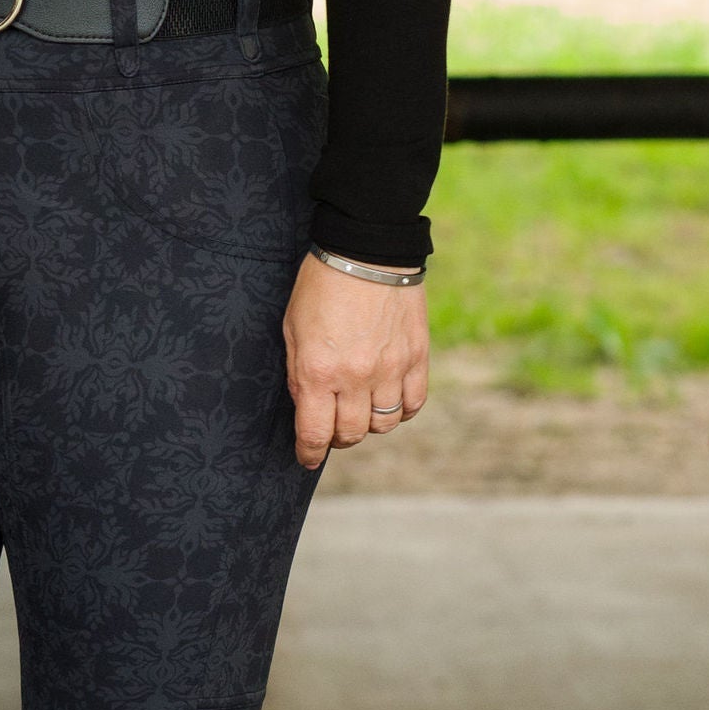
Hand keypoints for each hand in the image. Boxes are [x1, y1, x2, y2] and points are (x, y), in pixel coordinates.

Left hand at [281, 252, 428, 469]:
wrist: (366, 251)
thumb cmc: (320, 286)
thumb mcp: (292, 328)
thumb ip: (298, 371)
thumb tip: (306, 404)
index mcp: (317, 372)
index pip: (315, 433)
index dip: (309, 452)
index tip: (306, 457)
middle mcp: (355, 378)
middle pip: (350, 434)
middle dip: (336, 438)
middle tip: (330, 429)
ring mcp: (390, 370)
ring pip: (383, 424)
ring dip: (368, 425)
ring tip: (358, 412)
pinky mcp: (416, 358)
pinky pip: (412, 404)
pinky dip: (400, 410)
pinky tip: (387, 401)